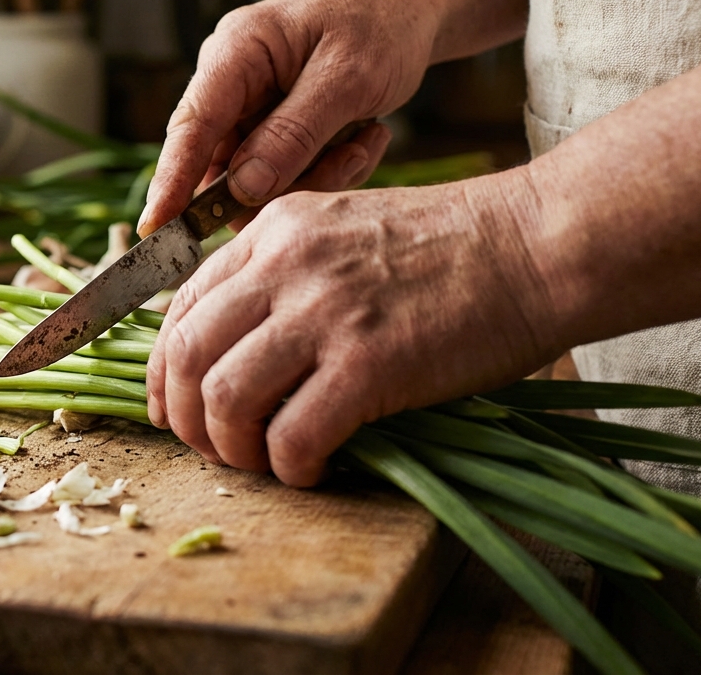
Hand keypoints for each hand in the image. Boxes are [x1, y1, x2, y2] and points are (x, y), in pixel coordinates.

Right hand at [137, 0, 440, 236]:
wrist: (412, 4)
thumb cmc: (381, 22)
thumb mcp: (346, 78)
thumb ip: (293, 134)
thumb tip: (243, 189)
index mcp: (236, 53)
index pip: (191, 126)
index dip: (172, 182)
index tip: (158, 230)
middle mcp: (232, 83)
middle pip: (223, 166)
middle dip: (281, 185)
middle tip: (344, 166)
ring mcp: (252, 109)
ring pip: (258, 180)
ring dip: (316, 177)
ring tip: (365, 143)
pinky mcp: (275, 129)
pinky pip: (286, 175)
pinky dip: (328, 170)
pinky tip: (365, 138)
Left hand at [145, 174, 560, 485]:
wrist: (537, 244)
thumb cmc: (450, 247)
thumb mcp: (342, 229)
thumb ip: (282, 274)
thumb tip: (233, 349)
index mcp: (273, 230)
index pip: (178, 306)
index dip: (163, 371)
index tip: (174, 408)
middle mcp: (284, 265)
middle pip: (186, 355)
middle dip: (183, 418)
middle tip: (212, 449)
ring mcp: (324, 312)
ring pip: (225, 399)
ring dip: (232, 450)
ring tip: (263, 463)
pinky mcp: (369, 363)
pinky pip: (292, 435)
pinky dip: (289, 467)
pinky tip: (313, 470)